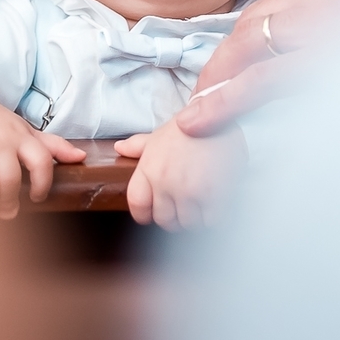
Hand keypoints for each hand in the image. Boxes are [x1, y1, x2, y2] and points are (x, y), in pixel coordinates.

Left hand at [114, 119, 245, 229]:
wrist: (220, 116)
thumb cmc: (188, 128)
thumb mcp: (159, 135)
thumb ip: (137, 146)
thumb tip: (119, 148)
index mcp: (148, 169)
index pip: (137, 206)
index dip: (145, 214)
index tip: (154, 213)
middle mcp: (165, 182)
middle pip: (164, 220)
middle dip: (174, 216)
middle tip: (184, 204)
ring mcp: (189, 191)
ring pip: (188, 223)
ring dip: (195, 217)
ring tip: (201, 201)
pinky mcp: (213, 196)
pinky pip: (210, 221)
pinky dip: (213, 216)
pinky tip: (215, 202)